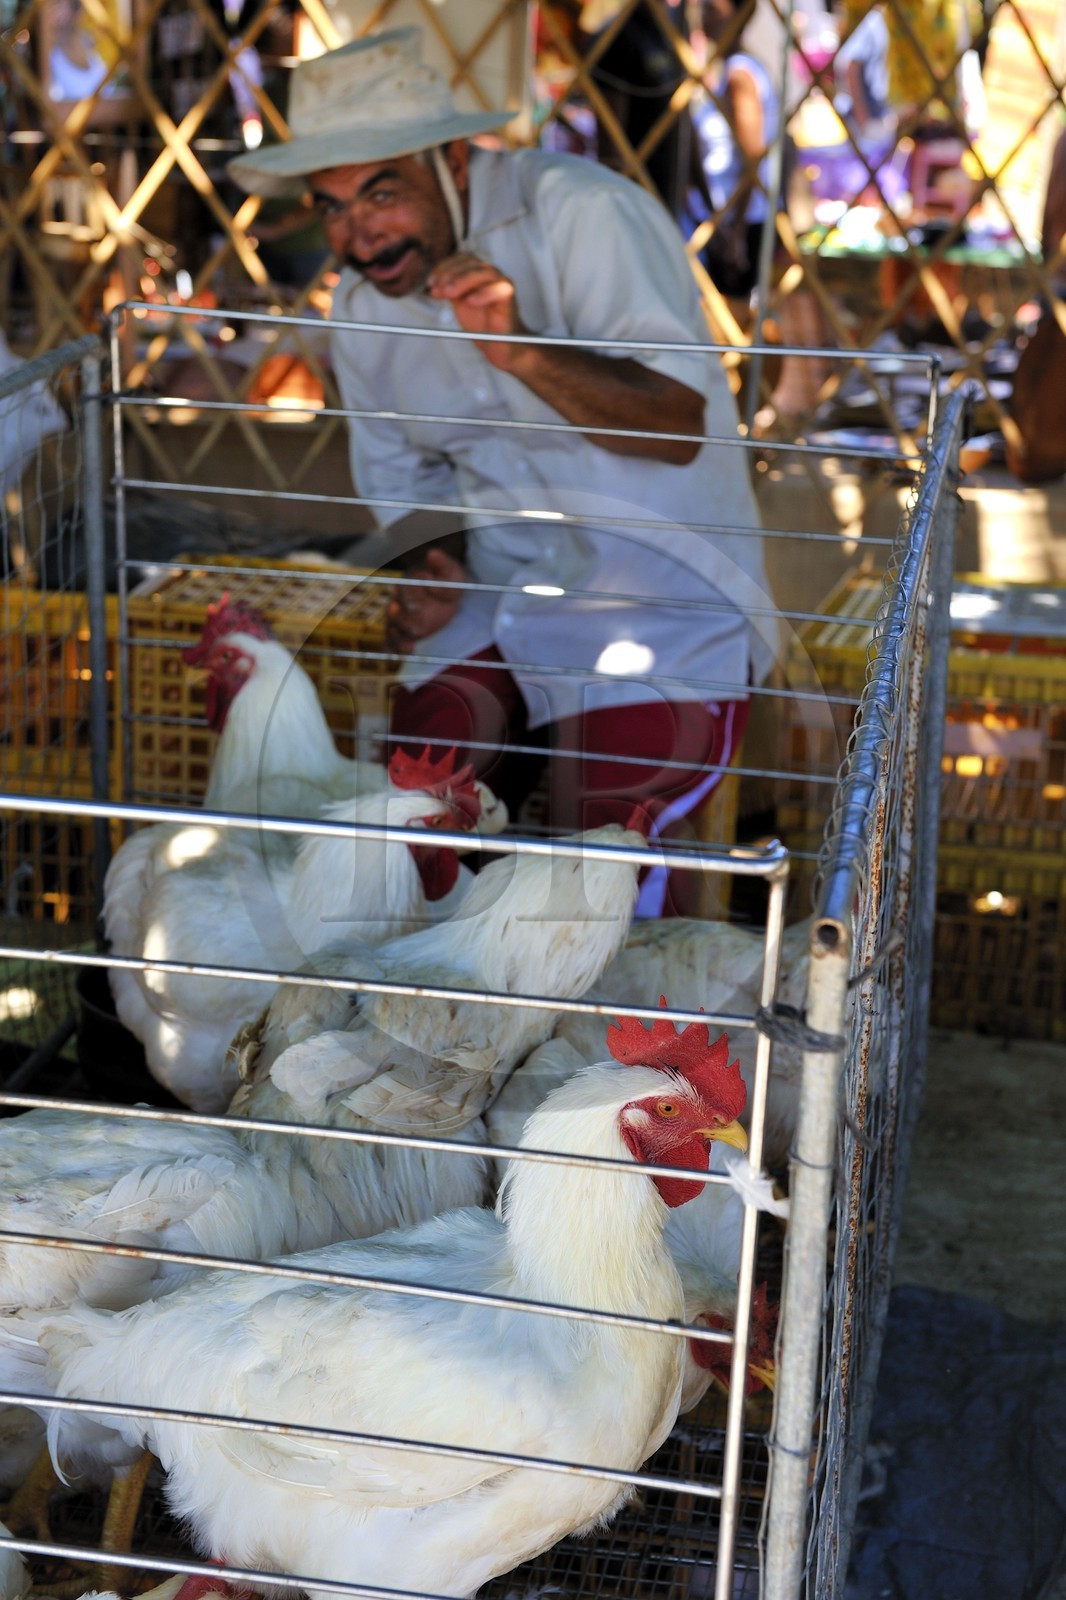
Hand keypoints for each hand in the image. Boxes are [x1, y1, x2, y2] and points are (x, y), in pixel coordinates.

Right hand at [387, 547, 467, 654]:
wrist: (445, 592)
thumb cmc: (449, 580)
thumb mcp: (453, 572)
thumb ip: (444, 565)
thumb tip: (432, 553)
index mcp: (410, 582)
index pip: (406, 589)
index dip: (411, 596)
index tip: (419, 603)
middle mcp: (399, 600)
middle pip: (395, 611)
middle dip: (405, 620)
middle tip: (417, 629)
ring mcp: (398, 617)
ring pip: (391, 627)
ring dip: (398, 638)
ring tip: (408, 647)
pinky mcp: (400, 631)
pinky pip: (390, 640)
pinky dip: (392, 647)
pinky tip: (400, 655)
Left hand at [427, 252, 530, 371]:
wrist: (497, 342)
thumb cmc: (480, 321)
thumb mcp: (458, 302)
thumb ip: (448, 290)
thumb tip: (433, 285)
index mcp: (476, 271)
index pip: (460, 259)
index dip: (444, 267)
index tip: (431, 282)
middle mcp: (489, 273)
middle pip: (470, 263)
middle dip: (449, 275)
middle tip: (437, 290)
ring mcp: (500, 282)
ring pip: (482, 273)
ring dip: (463, 281)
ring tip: (449, 294)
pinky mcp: (509, 296)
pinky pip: (498, 289)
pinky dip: (483, 294)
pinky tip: (471, 302)